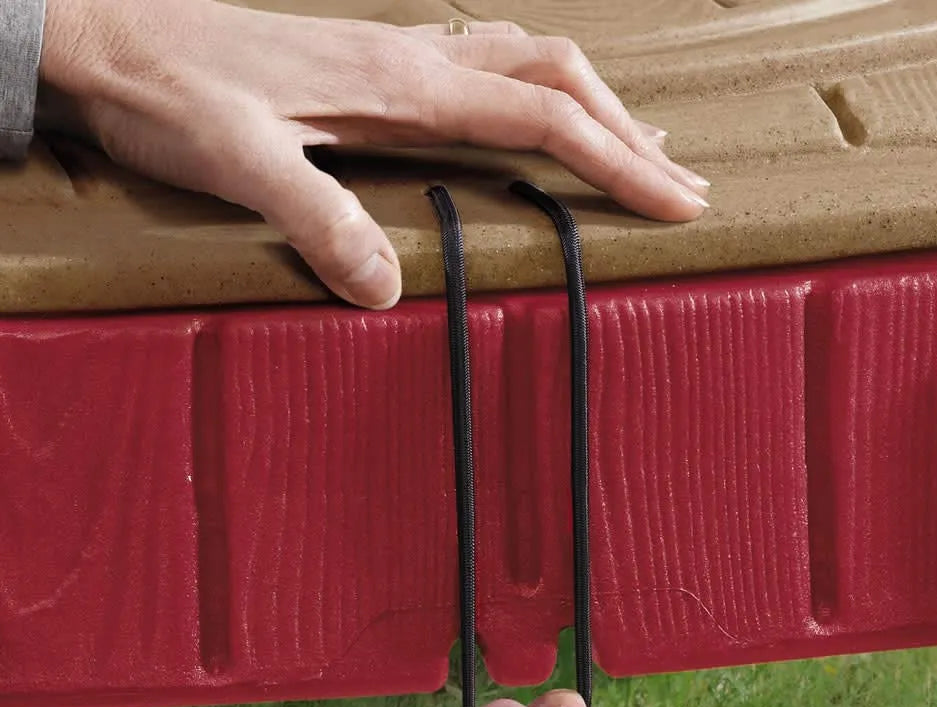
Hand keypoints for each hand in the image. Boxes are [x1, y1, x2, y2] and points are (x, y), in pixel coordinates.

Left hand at [39, 0, 709, 309]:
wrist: (109, 39)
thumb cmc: (168, 92)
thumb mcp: (238, 162)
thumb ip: (317, 218)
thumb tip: (389, 288)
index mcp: (402, 83)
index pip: (540, 119)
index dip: (616, 161)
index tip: (675, 200)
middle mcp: (413, 58)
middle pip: (556, 74)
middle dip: (626, 130)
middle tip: (679, 181)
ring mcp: (396, 56)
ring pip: (526, 59)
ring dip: (592, 102)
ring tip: (636, 146)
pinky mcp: (373, 67)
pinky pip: (483, 63)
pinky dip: (536, 91)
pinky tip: (535, 116)